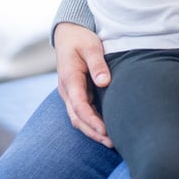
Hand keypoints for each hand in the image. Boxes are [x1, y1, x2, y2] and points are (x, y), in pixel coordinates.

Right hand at [53, 22, 112, 147]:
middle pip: (77, 117)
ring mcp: (69, 94)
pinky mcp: (75, 94)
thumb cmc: (81, 39)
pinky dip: (91, 123)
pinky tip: (105, 130)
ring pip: (78, 118)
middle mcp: (66, 90)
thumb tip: (105, 82)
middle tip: (112, 143)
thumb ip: (97, 64)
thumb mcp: (91, 46)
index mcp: (70, 78)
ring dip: (92, 131)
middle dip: (93, 132)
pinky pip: (81, 113)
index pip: (78, 105)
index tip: (104, 130)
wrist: (67, 35)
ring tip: (111, 142)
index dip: (91, 120)